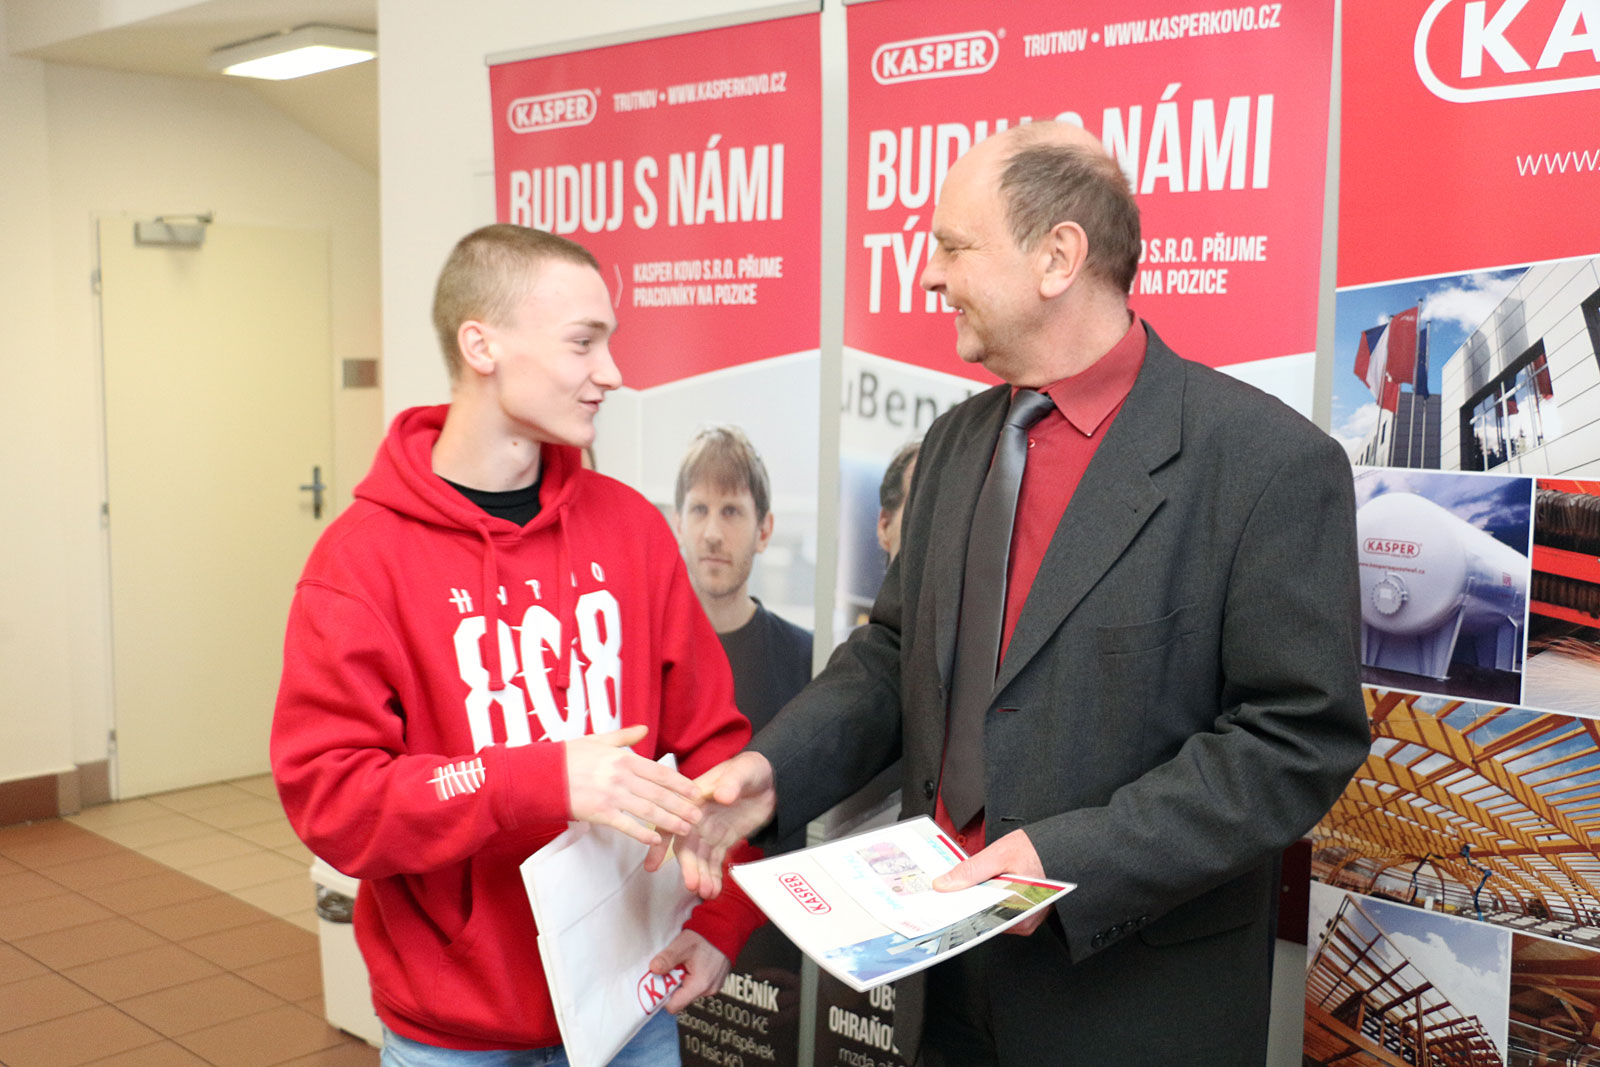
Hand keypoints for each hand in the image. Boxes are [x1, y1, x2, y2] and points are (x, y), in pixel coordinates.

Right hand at [565, 725, 700, 846]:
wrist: (541, 775)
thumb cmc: (568, 757)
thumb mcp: (598, 740)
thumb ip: (624, 737)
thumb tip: (644, 728)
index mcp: (623, 758)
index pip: (660, 772)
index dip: (680, 784)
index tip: (696, 792)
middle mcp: (621, 777)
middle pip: (659, 794)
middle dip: (682, 806)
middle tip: (699, 817)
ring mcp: (611, 796)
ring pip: (648, 811)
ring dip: (669, 821)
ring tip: (685, 830)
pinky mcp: (599, 813)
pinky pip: (626, 826)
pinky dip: (643, 834)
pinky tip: (656, 840)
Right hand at [645, 751, 775, 899]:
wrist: (769, 778)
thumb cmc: (750, 769)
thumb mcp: (742, 772)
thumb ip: (732, 783)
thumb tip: (723, 795)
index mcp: (694, 798)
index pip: (671, 820)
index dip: (661, 842)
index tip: (652, 864)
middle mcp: (696, 818)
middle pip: (685, 846)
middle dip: (687, 866)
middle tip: (692, 884)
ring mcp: (709, 831)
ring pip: (699, 858)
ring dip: (700, 875)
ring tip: (707, 892)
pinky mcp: (723, 841)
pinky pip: (714, 862)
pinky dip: (713, 876)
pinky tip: (714, 891)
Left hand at [649, 929, 730, 1012]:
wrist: (727, 927)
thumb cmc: (707, 936)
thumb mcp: (682, 945)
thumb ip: (667, 958)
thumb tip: (653, 969)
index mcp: (700, 985)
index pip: (674, 1006)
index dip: (662, 997)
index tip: (657, 983)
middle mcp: (709, 989)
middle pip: (681, 998)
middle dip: (672, 985)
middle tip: (670, 968)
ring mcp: (714, 986)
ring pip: (689, 991)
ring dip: (682, 980)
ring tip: (683, 962)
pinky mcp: (716, 981)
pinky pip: (697, 985)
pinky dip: (691, 976)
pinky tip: (692, 962)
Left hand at [931, 828, 1050, 935]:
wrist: (1060, 847)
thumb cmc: (1038, 851)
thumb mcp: (1000, 854)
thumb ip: (971, 870)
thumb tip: (945, 884)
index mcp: (1019, 912)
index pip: (978, 919)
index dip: (958, 910)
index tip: (942, 901)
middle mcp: (1023, 922)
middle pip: (983, 917)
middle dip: (967, 901)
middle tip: (951, 888)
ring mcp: (1024, 919)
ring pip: (989, 913)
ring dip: (978, 898)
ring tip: (973, 882)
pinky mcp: (1024, 914)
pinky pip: (998, 909)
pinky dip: (989, 897)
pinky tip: (986, 885)